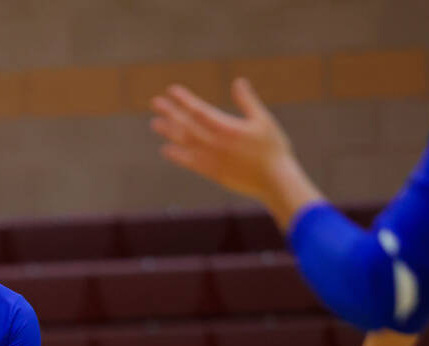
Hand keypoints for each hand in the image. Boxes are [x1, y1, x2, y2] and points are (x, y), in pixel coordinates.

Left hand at [151, 78, 296, 202]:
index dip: (184, 100)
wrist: (274, 181)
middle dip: (171, 112)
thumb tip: (238, 81)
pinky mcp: (212, 173)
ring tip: (155, 123)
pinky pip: (189, 163)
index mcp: (227, 128)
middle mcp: (215, 143)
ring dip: (169, 132)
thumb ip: (248, 101)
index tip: (171, 90)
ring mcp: (212, 159)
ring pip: (185, 143)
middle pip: (187, 125)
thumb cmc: (273, 149)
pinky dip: (176, 156)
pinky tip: (166, 149)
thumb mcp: (263, 120)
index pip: (199, 110)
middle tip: (155, 103)